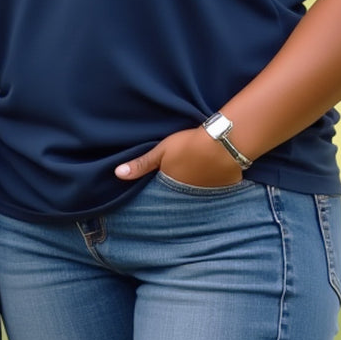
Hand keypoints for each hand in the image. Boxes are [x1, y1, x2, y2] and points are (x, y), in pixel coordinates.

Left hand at [114, 125, 242, 187]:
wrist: (222, 144)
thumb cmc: (188, 145)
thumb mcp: (161, 151)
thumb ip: (140, 164)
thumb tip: (117, 174)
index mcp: (171, 185)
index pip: (162, 192)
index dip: (159, 187)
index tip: (157, 185)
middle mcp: (188, 195)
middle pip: (179, 194)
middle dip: (175, 192)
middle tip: (177, 180)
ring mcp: (206, 194)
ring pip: (196, 194)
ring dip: (195, 188)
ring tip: (195, 179)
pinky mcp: (223, 190)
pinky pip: (214, 191)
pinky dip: (211, 186)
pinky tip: (212, 178)